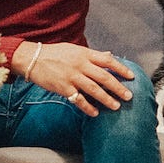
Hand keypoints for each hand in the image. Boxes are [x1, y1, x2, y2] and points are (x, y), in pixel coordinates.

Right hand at [13, 42, 134, 116]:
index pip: (108, 61)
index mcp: (85, 54)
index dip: (121, 68)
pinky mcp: (63, 88)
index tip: (131, 76)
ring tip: (116, 106)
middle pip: (104, 77)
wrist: (32, 58)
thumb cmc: (55, 53)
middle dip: (118, 88)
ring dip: (106, 99)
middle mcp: (80, 65)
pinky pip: (78, 99)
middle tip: (129, 96)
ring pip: (94, 90)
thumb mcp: (75, 49)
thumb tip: (110, 55)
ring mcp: (72, 77)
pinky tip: (95, 113)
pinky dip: (87, 107)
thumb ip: (93, 54)